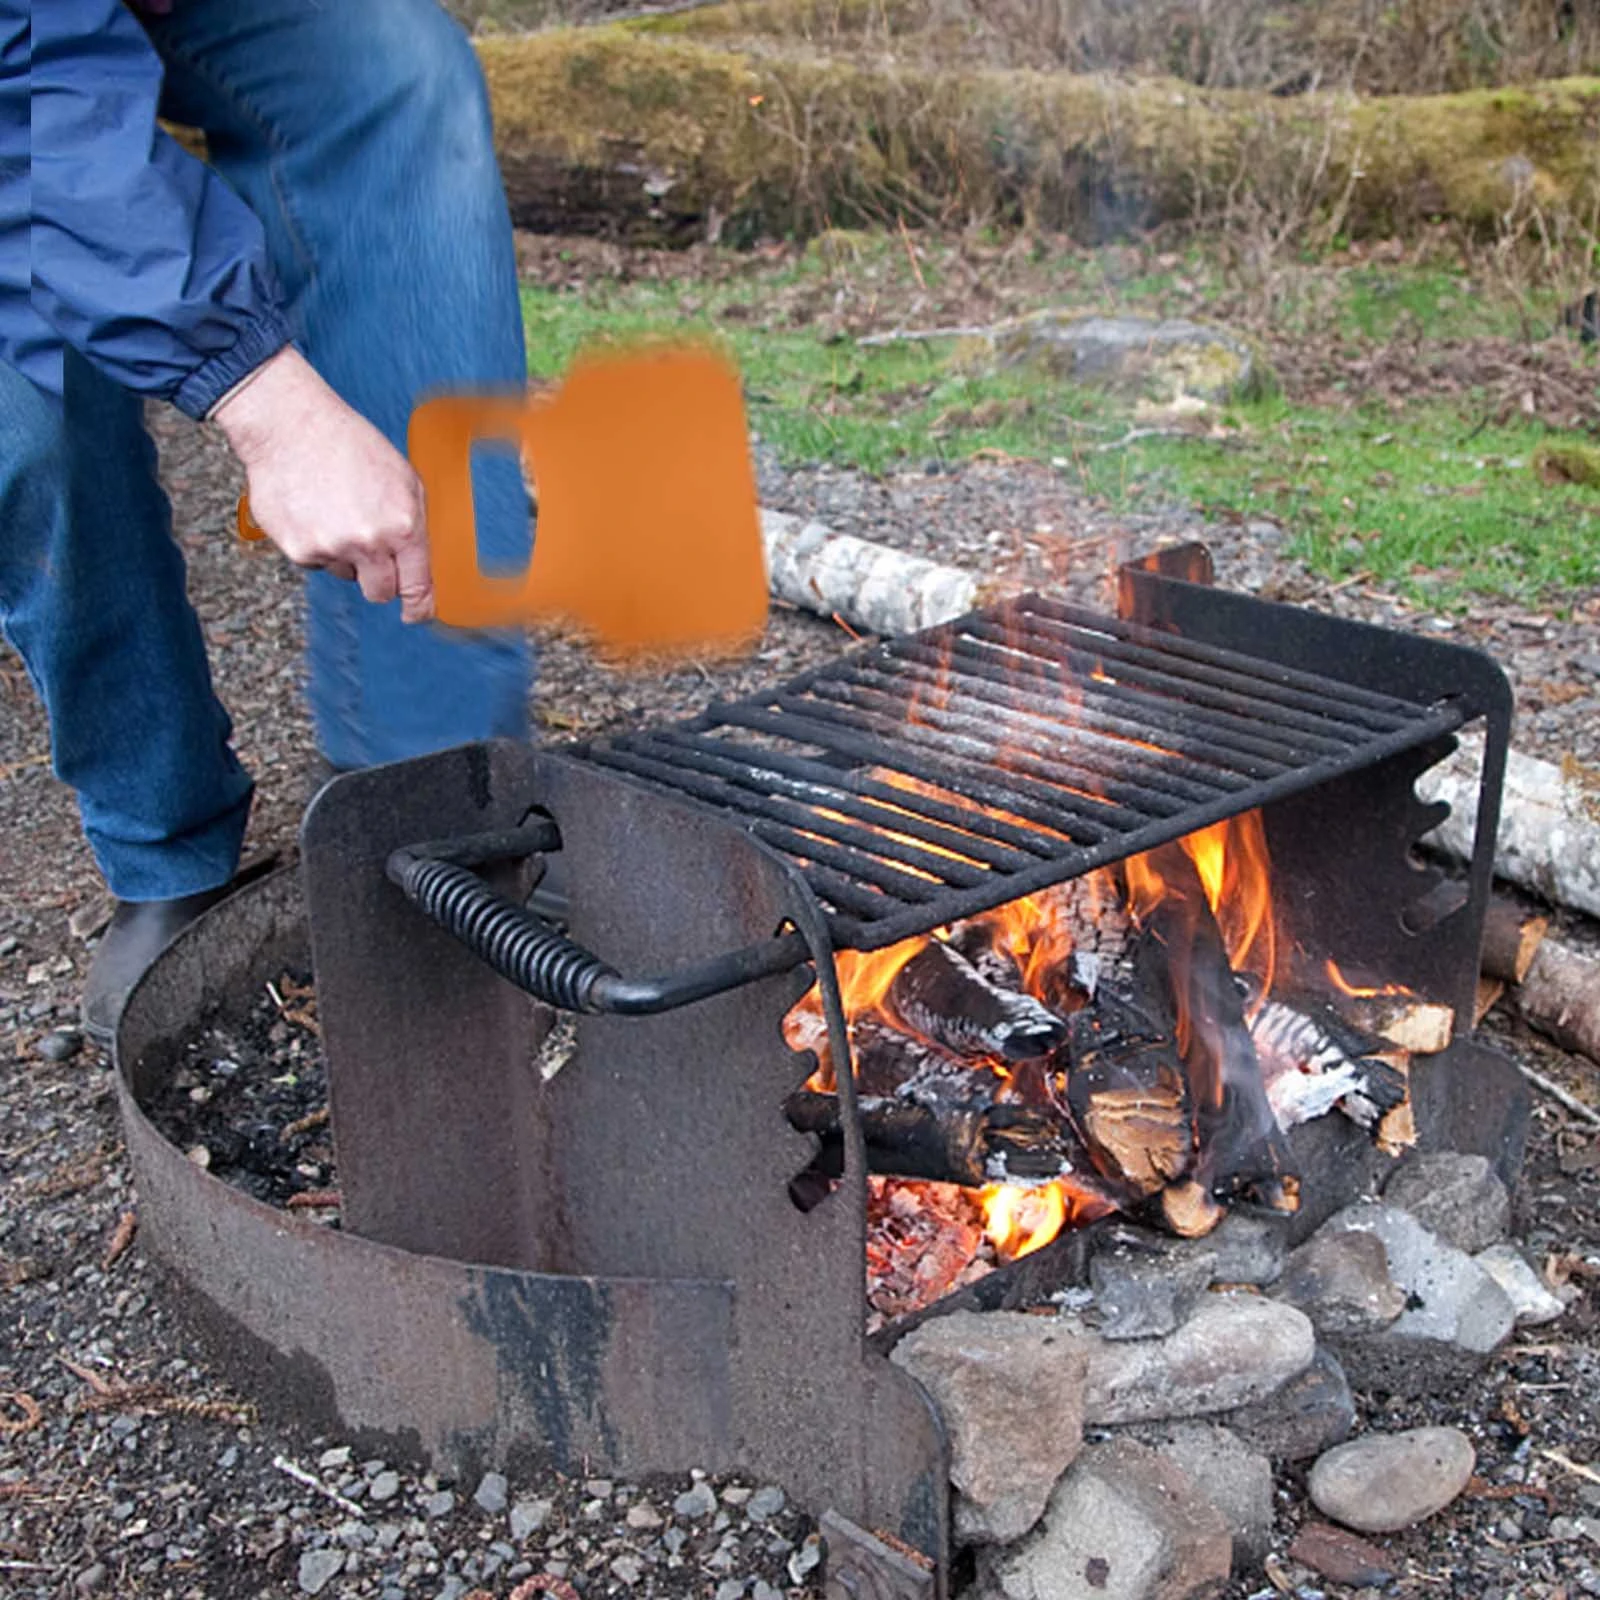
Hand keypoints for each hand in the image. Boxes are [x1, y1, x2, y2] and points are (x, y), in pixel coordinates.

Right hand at [212, 347, 433, 622]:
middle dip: (381, 581)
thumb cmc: (350, 446)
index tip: (416, 614)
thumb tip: (424, 565)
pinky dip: (318, 546)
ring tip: (337, 512)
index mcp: (403, 526)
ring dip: (347, 556)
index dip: (418, 607)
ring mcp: (331, 548)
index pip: (417, 587)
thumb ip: (417, 525)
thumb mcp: (404, 479)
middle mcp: (368, 542)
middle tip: (372, 555)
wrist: (292, 426)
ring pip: (347, 575)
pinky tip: (315, 512)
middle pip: (381, 593)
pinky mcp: (298, 550)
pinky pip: (317, 564)